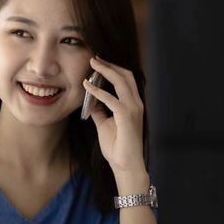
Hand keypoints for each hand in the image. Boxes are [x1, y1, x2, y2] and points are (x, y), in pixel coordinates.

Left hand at [81, 56, 146, 178]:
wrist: (125, 165)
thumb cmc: (117, 147)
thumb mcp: (105, 125)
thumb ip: (100, 112)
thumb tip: (91, 102)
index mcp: (133, 104)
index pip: (126, 80)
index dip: (113, 69)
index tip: (98, 63)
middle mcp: (136, 104)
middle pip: (126, 75)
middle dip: (110, 64)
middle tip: (94, 58)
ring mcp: (133, 109)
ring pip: (122, 82)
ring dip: (106, 71)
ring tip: (92, 63)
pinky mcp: (127, 117)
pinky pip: (111, 99)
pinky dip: (98, 91)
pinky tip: (87, 86)